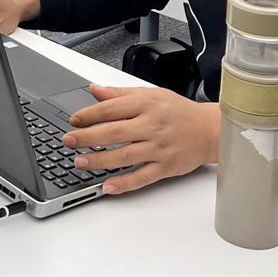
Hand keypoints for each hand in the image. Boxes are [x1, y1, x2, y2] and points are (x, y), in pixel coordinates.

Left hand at [63, 84, 219, 194]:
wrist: (209, 130)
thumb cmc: (178, 111)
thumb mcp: (150, 94)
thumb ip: (120, 94)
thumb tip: (94, 90)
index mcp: (146, 105)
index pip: (112, 109)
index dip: (89, 115)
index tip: (74, 120)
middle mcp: (152, 126)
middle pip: (114, 132)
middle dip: (88, 137)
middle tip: (68, 141)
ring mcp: (159, 148)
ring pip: (125, 156)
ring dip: (100, 160)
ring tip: (80, 162)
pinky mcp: (166, 167)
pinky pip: (142, 177)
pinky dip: (125, 183)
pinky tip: (108, 186)